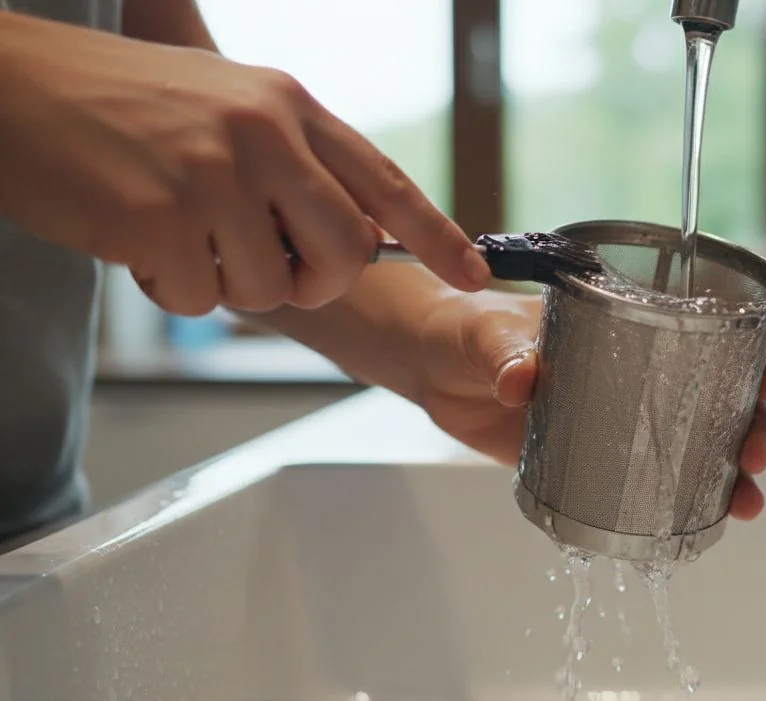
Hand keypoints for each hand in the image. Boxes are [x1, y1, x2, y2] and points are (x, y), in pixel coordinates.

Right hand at [0, 12, 489, 315]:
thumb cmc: (118, 103)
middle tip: (269, 267)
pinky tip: (139, 242)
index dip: (438, 235)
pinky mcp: (163, 219)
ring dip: (229, 282)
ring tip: (180, 232)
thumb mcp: (227, 107)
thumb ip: (295, 161)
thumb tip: (356, 231)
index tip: (475, 274)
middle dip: (318, 281)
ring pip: (275, 287)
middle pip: (348, 252)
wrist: (10, 89)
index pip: (387, 182)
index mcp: (289, 105)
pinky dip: (173, 290)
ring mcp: (215, 174)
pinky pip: (204, 301)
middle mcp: (265, 135)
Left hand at [416, 290, 765, 519]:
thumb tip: (522, 382)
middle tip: (754, 451)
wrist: (436, 371)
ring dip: (732, 472)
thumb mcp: (488, 335)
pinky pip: (654, 482)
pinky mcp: (599, 459)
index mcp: (631, 322)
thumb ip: (505, 354)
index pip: (711, 329)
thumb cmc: (469, 331)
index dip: (752, 351)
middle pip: (723, 395)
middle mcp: (642, 369)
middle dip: (754, 424)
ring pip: (701, 443)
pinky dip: (686, 502)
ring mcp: (625, 418)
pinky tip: (709, 522)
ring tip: (746, 500)